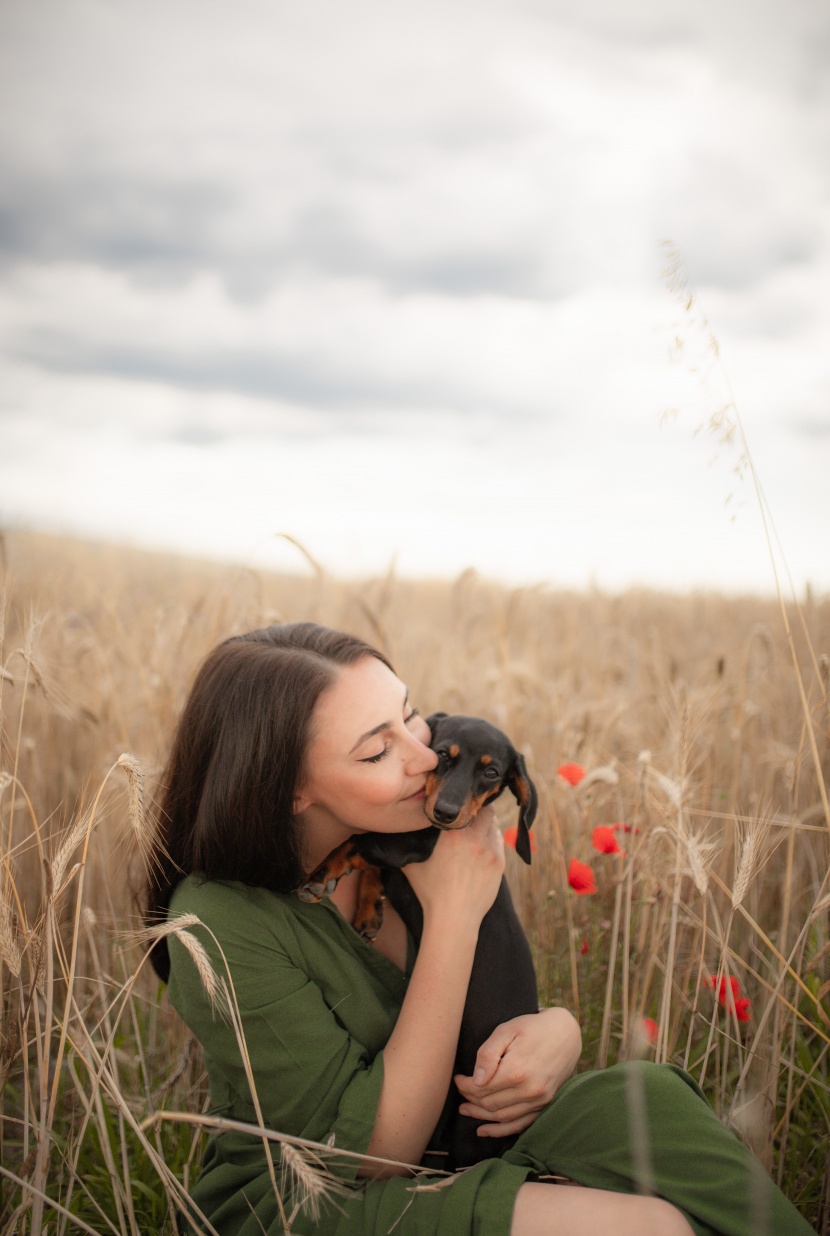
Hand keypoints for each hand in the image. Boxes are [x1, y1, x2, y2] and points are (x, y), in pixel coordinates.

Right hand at [402, 805, 503, 928]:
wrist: (453, 918)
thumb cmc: (430, 892)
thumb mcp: (412, 864)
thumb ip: (408, 843)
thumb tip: (399, 828)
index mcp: (452, 834)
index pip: (464, 806)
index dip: (463, 803)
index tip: (459, 805)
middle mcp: (473, 838)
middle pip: (485, 811)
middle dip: (478, 811)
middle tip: (470, 815)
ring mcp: (489, 851)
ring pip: (493, 825)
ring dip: (486, 824)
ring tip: (477, 830)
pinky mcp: (499, 863)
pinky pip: (498, 841)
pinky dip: (492, 839)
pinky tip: (483, 845)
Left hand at [454, 1007, 581, 1137]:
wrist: (565, 1033)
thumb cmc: (532, 1028)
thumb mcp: (507, 1030)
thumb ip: (488, 1054)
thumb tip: (476, 1080)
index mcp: (516, 1070)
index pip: (481, 1088)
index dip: (465, 1086)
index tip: (457, 1079)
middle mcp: (528, 1090)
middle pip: (490, 1103)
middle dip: (470, 1099)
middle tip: (460, 1092)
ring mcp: (539, 1100)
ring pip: (502, 1117)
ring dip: (481, 1116)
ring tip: (466, 1110)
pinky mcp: (545, 1104)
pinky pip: (520, 1124)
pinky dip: (501, 1130)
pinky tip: (485, 1130)